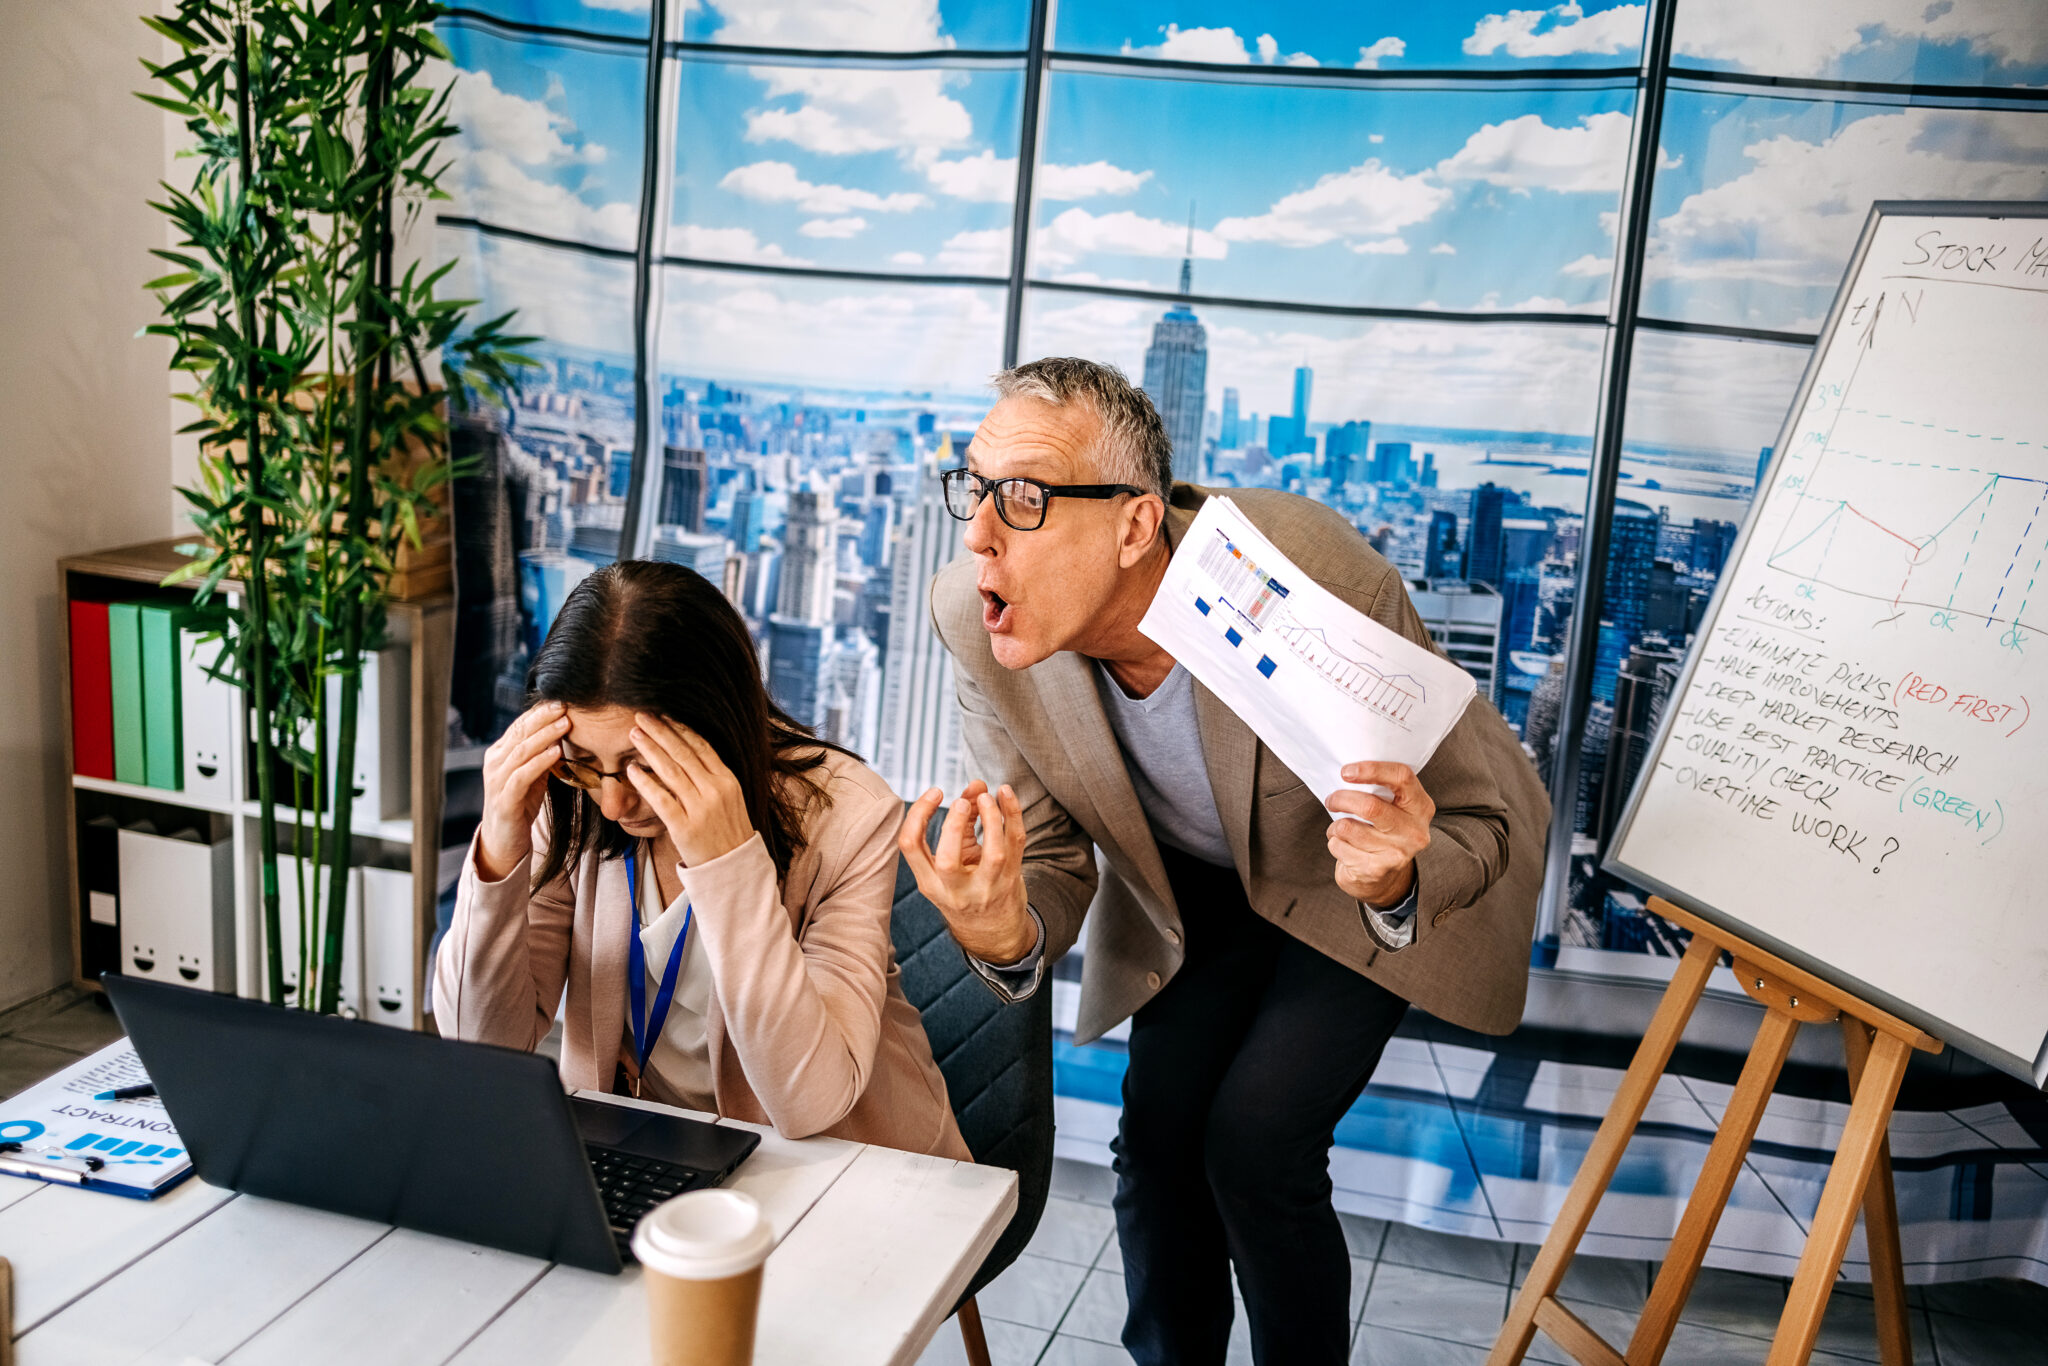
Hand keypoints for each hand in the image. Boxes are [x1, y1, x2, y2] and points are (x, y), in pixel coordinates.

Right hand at [476, 701, 570, 880]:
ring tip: (565, 724)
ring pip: (521, 751)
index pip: (520, 725)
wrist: (505, 839)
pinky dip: (540, 762)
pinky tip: (556, 753)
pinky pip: (522, 776)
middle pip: (520, 733)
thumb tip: (563, 729)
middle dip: (544, 718)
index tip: (562, 701)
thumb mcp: (533, 773)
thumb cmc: (521, 803)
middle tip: (565, 705)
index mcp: (500, 753)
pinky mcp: (504, 799)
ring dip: (545, 736)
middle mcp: (495, 762)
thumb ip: (542, 753)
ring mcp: (497, 780)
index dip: (540, 712)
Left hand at [625, 713, 756, 866]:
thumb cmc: (729, 833)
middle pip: (683, 753)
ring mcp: (700, 808)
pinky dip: (645, 782)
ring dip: (650, 749)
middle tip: (641, 715)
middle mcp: (715, 790)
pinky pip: (661, 799)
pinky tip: (631, 769)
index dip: (680, 728)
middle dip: (660, 731)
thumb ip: (713, 777)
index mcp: (728, 780)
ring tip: (634, 734)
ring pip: (671, 771)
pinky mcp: (684, 827)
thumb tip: (689, 754)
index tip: (664, 715)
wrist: (734, 869)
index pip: (701, 746)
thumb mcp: (731, 799)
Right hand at [898, 780, 1034, 964]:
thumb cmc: (966, 890)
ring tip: (986, 795)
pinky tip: (1007, 794)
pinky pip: (1016, 845)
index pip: (910, 846)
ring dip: (992, 818)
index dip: (918, 814)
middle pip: (948, 860)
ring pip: (993, 854)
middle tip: (962, 802)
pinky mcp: (1011, 881)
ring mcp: (986, 889)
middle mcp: (954, 890)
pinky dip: (1014, 815)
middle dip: (954, 825)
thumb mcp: (952, 864)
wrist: (992, 933)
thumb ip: (962, 823)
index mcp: (929, 883)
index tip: (935, 792)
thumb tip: (974, 786)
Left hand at [1325, 761, 1434, 907]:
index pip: (1402, 777)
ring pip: (1348, 828)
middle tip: (1332, 800)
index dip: (1371, 769)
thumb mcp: (1393, 808)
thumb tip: (1346, 773)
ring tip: (1339, 828)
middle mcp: (1414, 830)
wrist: (1386, 879)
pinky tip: (1343, 846)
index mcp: (1421, 806)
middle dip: (1342, 799)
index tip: (1346, 771)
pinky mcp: (1377, 870)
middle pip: (1370, 806)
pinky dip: (1334, 843)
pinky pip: (1340, 847)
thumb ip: (1380, 790)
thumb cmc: (1383, 832)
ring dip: (1335, 826)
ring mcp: (1398, 852)